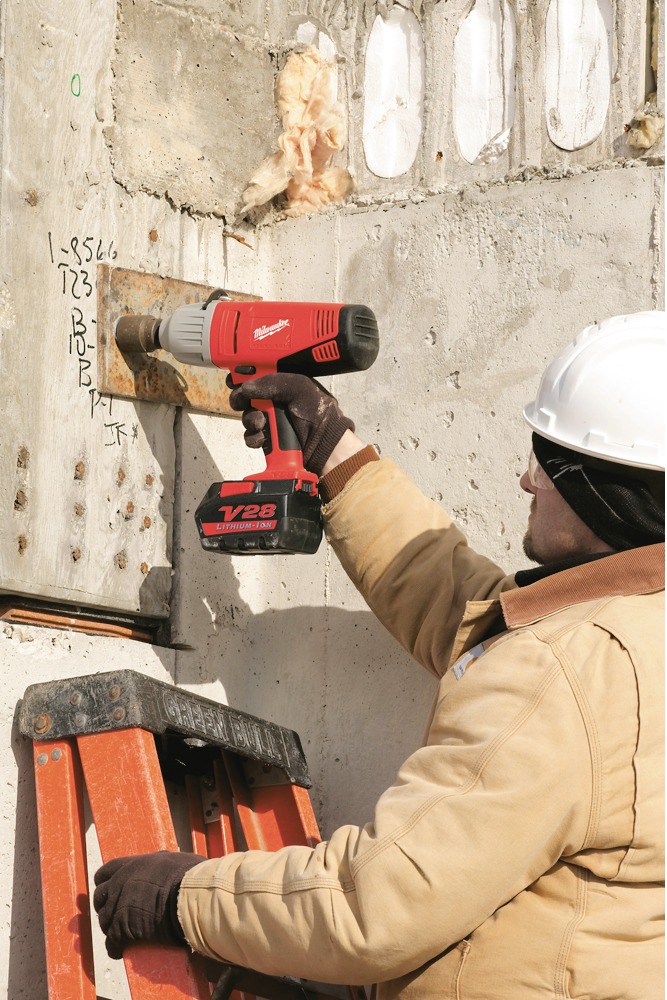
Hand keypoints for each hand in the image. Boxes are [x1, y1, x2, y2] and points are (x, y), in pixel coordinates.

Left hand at [93, 850, 205, 958]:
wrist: (189, 897)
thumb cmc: (188, 876)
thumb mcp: (172, 860)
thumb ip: (161, 863)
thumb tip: (168, 864)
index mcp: (131, 866)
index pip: (105, 873)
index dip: (106, 883)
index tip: (111, 890)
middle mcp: (119, 884)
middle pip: (100, 897)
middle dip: (106, 906)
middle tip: (117, 913)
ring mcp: (117, 907)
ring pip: (104, 921)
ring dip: (111, 928)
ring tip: (122, 934)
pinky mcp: (121, 930)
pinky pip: (111, 943)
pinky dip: (115, 948)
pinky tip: (121, 951)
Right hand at [227, 373, 354, 475]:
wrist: (325, 444)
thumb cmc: (317, 412)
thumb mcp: (298, 387)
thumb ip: (271, 382)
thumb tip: (245, 387)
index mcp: (281, 384)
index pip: (255, 375)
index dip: (241, 376)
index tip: (233, 379)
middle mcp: (273, 401)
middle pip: (245, 397)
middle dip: (241, 400)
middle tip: (242, 403)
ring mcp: (270, 421)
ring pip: (246, 417)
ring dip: (250, 420)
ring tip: (261, 424)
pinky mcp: (268, 439)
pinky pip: (250, 436)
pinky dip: (254, 437)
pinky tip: (263, 437)